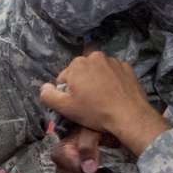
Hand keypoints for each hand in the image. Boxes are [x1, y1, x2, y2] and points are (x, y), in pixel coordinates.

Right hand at [40, 52, 169, 156]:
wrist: (129, 115)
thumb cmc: (95, 112)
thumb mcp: (66, 108)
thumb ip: (48, 96)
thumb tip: (44, 87)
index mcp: (77, 64)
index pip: (64, 79)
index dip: (67, 94)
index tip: (76, 105)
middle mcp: (95, 56)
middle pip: (82, 73)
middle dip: (83, 85)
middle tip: (89, 103)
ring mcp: (113, 61)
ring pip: (98, 71)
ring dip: (97, 81)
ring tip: (103, 99)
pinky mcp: (127, 67)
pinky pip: (114, 73)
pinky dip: (113, 81)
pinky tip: (115, 94)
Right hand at [50, 125, 114, 172]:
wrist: (98, 138)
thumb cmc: (93, 132)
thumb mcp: (91, 131)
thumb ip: (88, 144)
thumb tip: (88, 169)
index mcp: (59, 153)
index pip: (73, 168)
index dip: (87, 167)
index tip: (98, 160)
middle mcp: (60, 168)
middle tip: (104, 164)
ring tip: (103, 169)